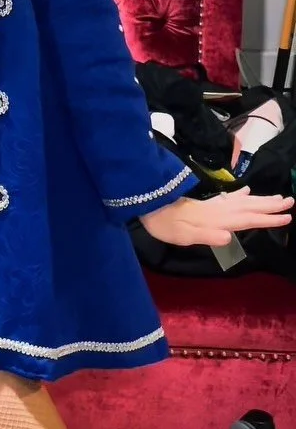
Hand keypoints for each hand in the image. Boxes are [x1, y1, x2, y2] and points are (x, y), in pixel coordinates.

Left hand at [141, 187, 293, 247]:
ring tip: (278, 197)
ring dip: (261, 200)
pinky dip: (241, 195)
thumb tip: (229, 237)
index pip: (247, 219)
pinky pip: (230, 198)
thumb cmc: (165, 224)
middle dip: (271, 205)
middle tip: (291, 201)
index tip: (288, 217)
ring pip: (243, 201)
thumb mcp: (184, 235)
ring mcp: (213, 205)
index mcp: (217, 218)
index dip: (267, 219)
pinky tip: (246, 191)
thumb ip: (206, 235)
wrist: (148, 203)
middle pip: (249, 207)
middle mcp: (219, 209)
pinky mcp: (205, 203)